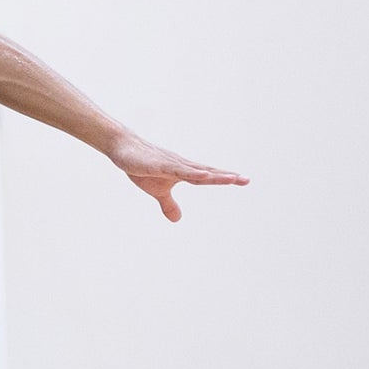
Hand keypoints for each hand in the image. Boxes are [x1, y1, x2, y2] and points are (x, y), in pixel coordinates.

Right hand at [108, 134, 247, 220]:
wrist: (123, 149)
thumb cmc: (141, 166)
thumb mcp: (156, 190)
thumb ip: (169, 204)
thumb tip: (178, 220)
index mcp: (183, 172)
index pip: (207, 176)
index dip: (225, 178)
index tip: (244, 180)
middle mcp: (182, 166)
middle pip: (207, 172)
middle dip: (226, 176)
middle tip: (246, 180)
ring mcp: (172, 164)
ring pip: (196, 171)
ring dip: (214, 175)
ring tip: (232, 178)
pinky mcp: (160, 164)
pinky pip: (178, 170)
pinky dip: (192, 172)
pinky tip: (204, 175)